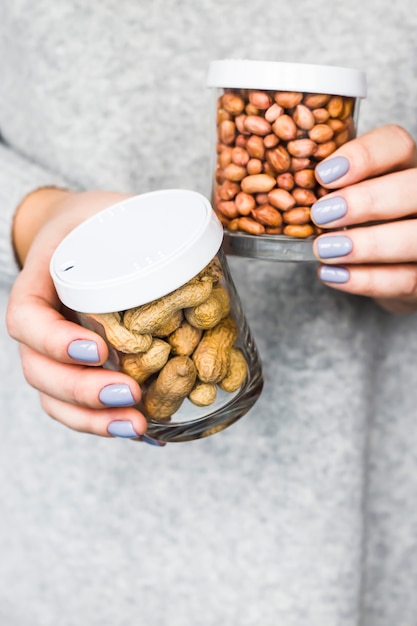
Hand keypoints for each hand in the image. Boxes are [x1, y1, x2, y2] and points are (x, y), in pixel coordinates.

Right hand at [6, 189, 149, 439]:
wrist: (83, 235)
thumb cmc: (98, 221)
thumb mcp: (112, 207)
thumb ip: (146, 220)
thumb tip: (212, 236)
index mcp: (38, 283)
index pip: (26, 318)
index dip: (55, 340)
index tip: (98, 348)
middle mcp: (40, 324)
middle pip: (39, 371)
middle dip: (83, 391)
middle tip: (130, 395)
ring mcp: (55, 352)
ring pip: (54, 398)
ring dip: (94, 420)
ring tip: (137, 427)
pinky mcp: (78, 368)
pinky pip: (77, 405)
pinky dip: (105, 422)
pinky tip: (140, 431)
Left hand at [311, 124, 416, 313]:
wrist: (383, 273)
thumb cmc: (356, 224)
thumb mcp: (341, 198)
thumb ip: (323, 186)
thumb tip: (271, 177)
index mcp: (403, 166)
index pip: (396, 145)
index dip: (363, 156)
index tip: (323, 174)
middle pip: (413, 188)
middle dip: (367, 200)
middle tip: (321, 214)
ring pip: (415, 237)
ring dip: (368, 244)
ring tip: (325, 249)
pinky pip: (406, 280)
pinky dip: (367, 280)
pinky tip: (333, 275)